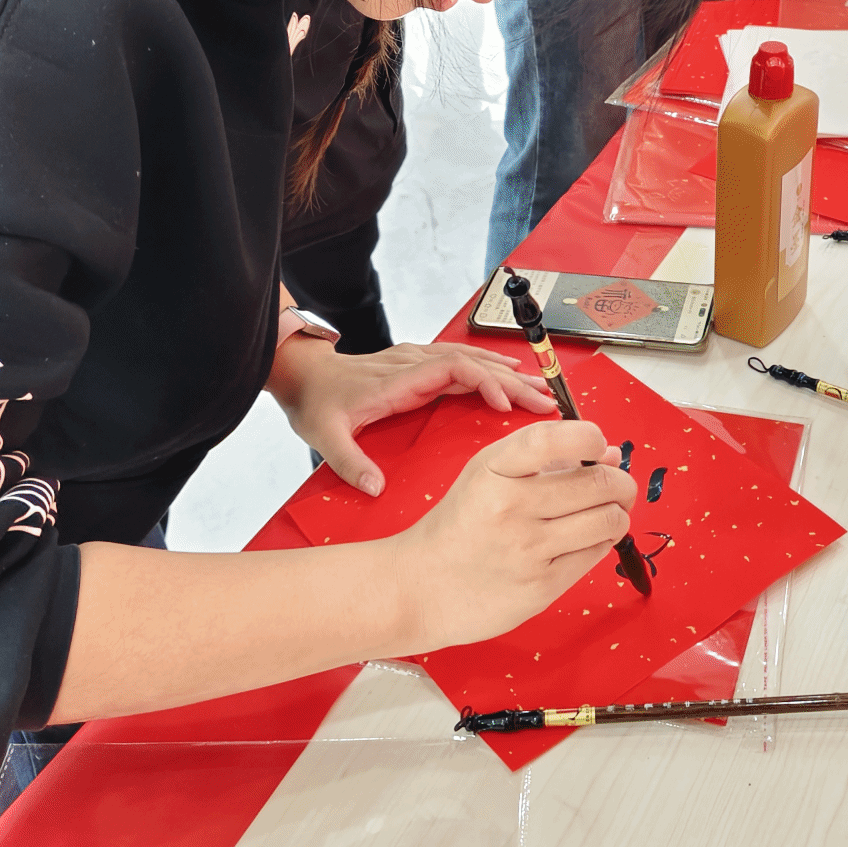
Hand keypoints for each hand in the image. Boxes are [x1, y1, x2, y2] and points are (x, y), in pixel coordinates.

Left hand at [267, 339, 553, 495]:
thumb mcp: (324, 436)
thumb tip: (375, 487)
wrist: (303, 374)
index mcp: (399, 378)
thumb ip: (350, 462)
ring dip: (507, 373)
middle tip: (545, 402)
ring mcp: (417, 361)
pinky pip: (462, 360)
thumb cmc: (316, 401)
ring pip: (472, 359)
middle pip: (474, 363)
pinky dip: (490, 367)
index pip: (454, 368)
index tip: (506, 406)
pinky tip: (509, 375)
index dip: (485, 383)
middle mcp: (413, 363)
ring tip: (539, 389)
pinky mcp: (418, 364)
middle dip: (512, 382)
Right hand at [384, 420, 635, 649]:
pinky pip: (596, 553)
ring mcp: (527, 550)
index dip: (588, 437)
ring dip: (618, 512)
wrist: (420, 587)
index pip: (550, 440)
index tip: (598, 444)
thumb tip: (613, 456)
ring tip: (606, 511)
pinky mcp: (541, 586)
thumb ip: (546, 459)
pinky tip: (586, 537)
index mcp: (493, 471)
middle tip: (618, 484)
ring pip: (607, 520)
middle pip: (597, 483)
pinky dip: (602, 540)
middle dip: (621, 481)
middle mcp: (509, 507)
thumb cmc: (461, 525)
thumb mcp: (488, 476)